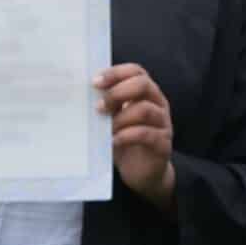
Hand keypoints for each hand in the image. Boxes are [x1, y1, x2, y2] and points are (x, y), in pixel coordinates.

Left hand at [96, 64, 175, 210]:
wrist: (143, 173)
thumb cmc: (125, 141)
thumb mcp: (114, 119)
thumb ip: (107, 105)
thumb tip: (82, 93)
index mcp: (146, 93)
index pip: (136, 71)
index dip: (116, 73)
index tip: (95, 82)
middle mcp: (158, 104)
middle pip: (143, 84)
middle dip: (118, 92)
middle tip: (99, 106)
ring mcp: (163, 124)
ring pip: (145, 109)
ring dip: (120, 117)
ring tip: (106, 128)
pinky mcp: (163, 145)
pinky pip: (147, 135)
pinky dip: (127, 136)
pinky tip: (114, 141)